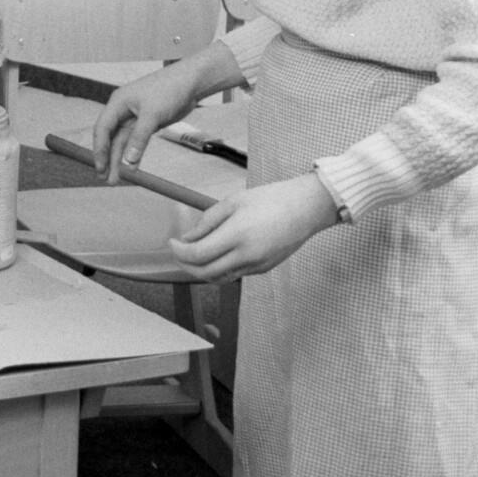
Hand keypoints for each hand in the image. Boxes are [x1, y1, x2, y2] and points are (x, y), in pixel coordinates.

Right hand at [92, 56, 212, 180]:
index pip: (102, 129)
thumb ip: (139, 138)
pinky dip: (132, 153)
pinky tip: (131, 166)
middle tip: (106, 179)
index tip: (100, 168)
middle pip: (110, 138)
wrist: (190, 82)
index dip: (100, 150)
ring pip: (122, 141)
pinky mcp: (146, 123)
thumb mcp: (152, 115)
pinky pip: (134, 141)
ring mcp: (134, 117)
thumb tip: (129, 160)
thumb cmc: (168, 90)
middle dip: (107, 158)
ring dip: (119, 159)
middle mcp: (123, 110)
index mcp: (118, 102)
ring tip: (116, 179)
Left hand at [166, 174, 339, 279]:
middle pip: (205, 273)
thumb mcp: (234, 201)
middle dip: (186, 265)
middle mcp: (247, 256)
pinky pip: (235, 274)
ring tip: (194, 254)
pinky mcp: (264, 269)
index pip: (198, 255)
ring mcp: (257, 266)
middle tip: (178, 252)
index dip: (179, 252)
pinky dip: (220, 269)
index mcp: (237, 235)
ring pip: (220, 278)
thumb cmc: (270, 198)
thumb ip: (208, 221)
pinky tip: (217, 254)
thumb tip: (188, 237)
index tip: (172, 242)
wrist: (305, 209)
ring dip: (202, 270)